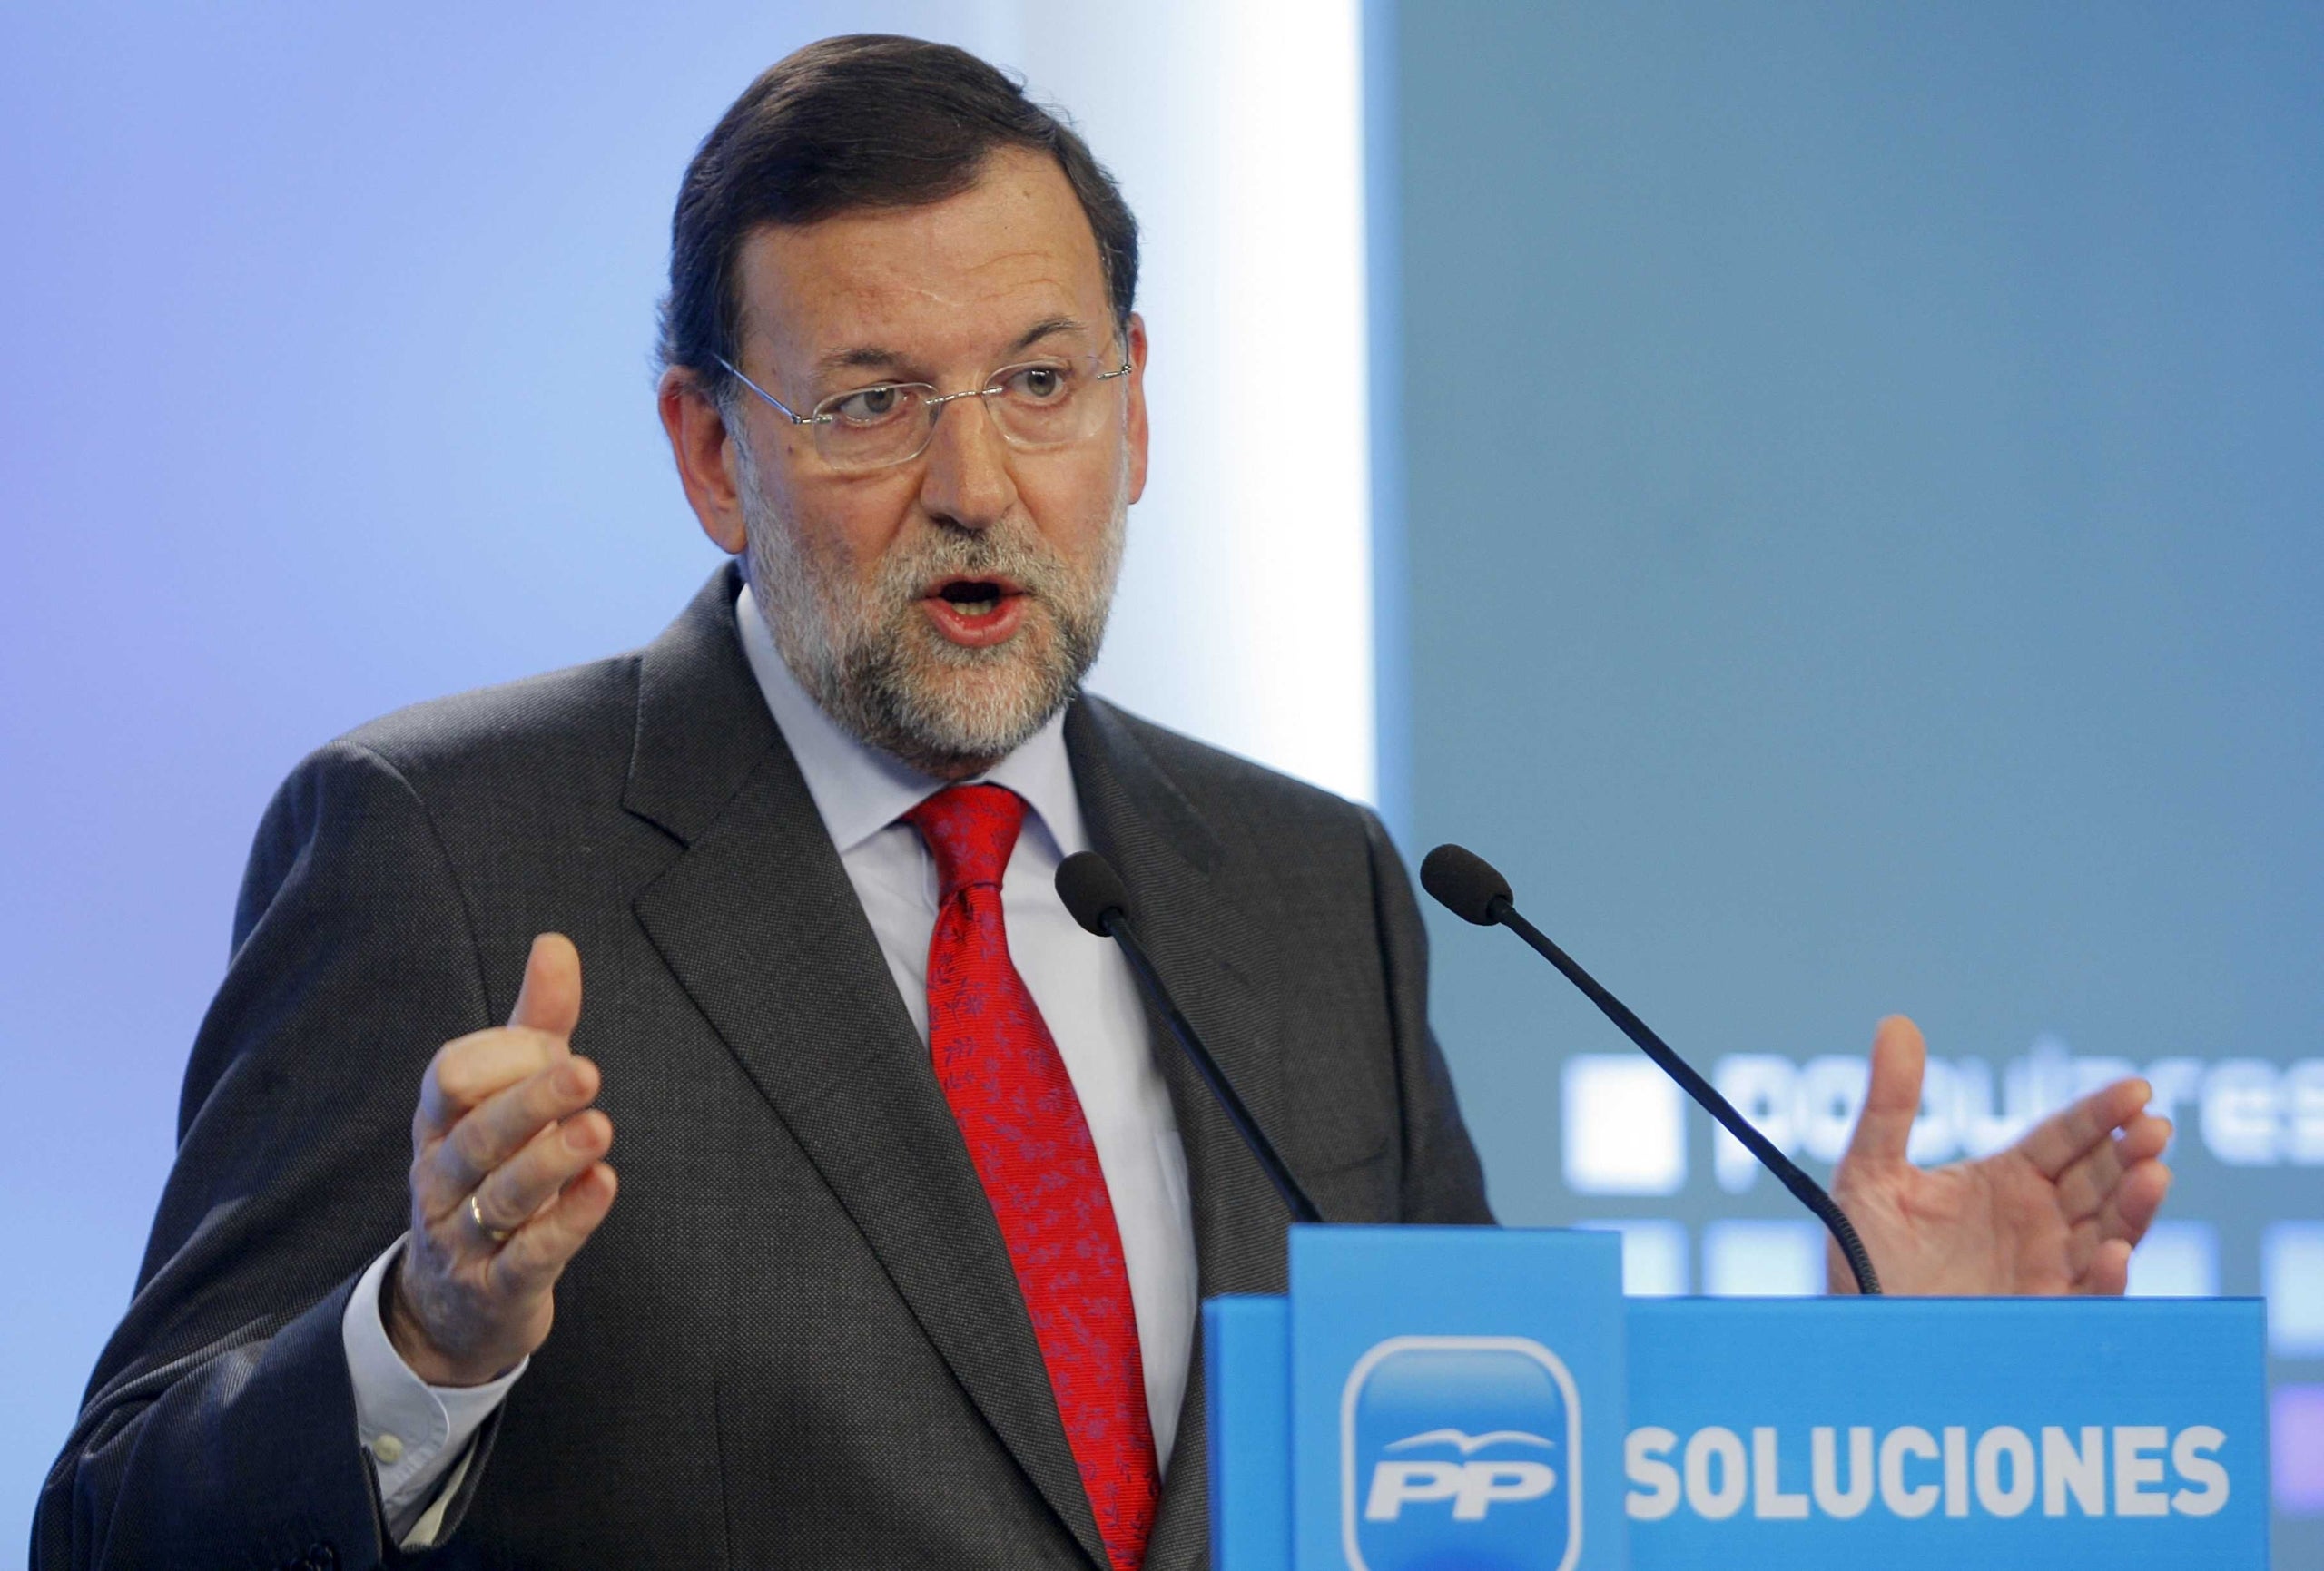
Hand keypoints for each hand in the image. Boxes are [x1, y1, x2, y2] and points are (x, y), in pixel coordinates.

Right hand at [387, 933, 617, 1384]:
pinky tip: (604, 1187)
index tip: (552, 1041)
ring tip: (600, 1128)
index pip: (451, 1079)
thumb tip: (555, 943)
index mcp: (439, 1124)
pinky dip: (567, 1222)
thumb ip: (534, 1026)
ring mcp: (463, 1237)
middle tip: (587, 1071)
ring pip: (500, 1195)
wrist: (454, 1308)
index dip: (499, 1059)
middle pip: (476, 1134)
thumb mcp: (506, 1102)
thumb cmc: (489, 1179)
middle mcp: (441, 1177)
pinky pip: (528, 1256)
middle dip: (529, 1101)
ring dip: (551, 1160)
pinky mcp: (497, 1288)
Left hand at [1826, 1016, 2171, 1295]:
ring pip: (2109, 1233)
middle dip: (2131, 1152)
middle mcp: (2039, 1225)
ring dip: (2134, 1206)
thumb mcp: (1870, 1173)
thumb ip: (1890, 1105)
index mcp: (2007, 1182)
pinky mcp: (2043, 1321)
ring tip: (2153, 1173)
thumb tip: (1896, 1023)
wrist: (1849, 1336)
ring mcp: (2047, 1272)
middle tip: (2153, 1127)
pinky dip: (2106, 1276)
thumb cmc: (1861, 1254)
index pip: (2067, 1139)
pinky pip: (2086, 1298)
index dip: (2102, 1114)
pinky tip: (2112, 1251)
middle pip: (2100, 1180)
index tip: (2137, 1089)